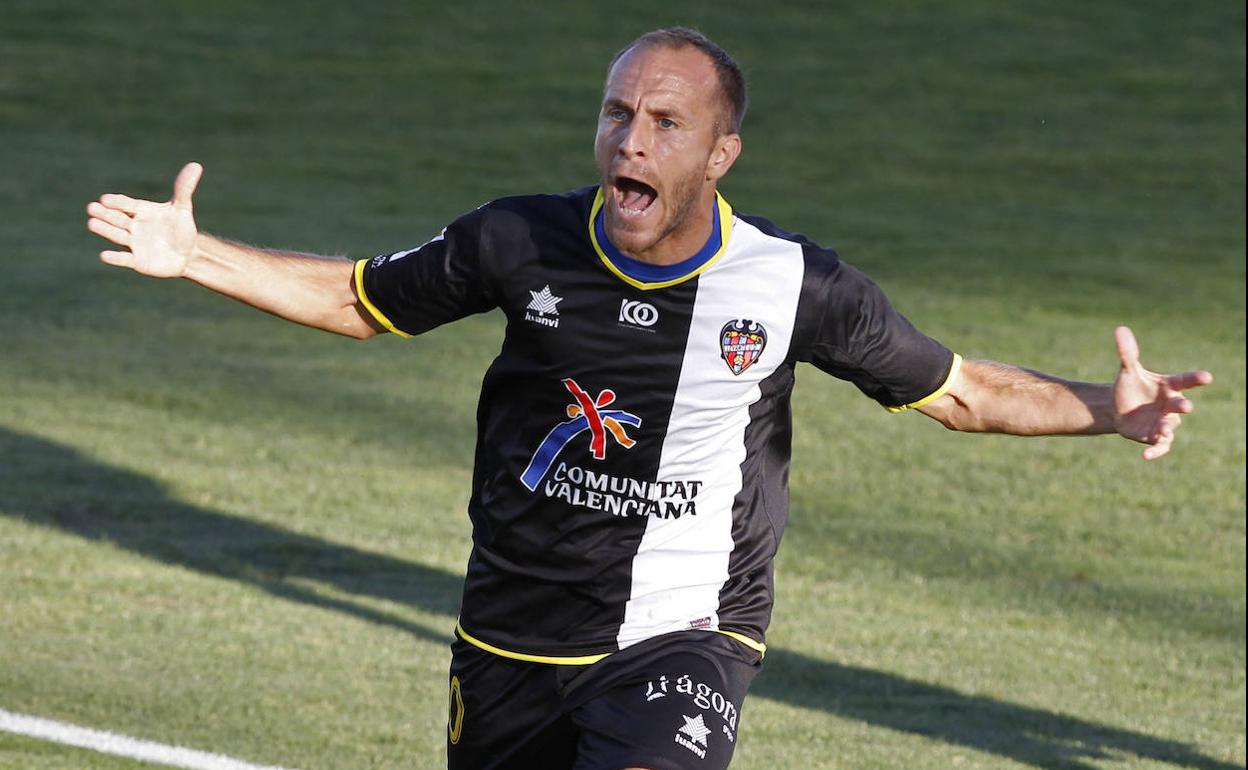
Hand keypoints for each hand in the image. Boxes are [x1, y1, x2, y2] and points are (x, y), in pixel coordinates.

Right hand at [86, 162, 202, 277]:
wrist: (188, 254)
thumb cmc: (182, 228)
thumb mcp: (182, 208)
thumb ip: (184, 188)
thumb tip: (195, 165)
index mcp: (142, 211)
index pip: (127, 204)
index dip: (117, 202)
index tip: (105, 199)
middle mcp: (134, 225)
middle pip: (117, 218)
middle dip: (105, 213)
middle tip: (92, 208)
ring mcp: (134, 243)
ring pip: (117, 235)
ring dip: (105, 230)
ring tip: (91, 223)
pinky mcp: (137, 261)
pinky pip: (124, 259)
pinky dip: (115, 258)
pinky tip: (105, 255)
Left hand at [1113, 326, 1212, 459]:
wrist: (1118, 408)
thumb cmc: (1130, 388)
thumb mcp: (1128, 371)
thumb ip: (1127, 353)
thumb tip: (1120, 329)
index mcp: (1169, 386)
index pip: (1185, 380)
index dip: (1195, 379)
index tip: (1206, 377)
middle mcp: (1171, 405)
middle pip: (1181, 405)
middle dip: (1183, 406)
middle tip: (1186, 406)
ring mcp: (1164, 422)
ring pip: (1171, 426)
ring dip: (1168, 428)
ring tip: (1162, 429)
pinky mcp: (1154, 437)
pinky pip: (1160, 446)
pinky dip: (1155, 451)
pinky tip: (1145, 456)